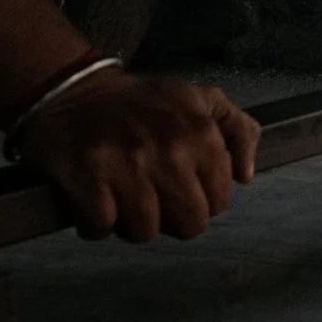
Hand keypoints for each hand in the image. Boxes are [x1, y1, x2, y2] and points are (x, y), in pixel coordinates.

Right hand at [17, 72, 259, 241]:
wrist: (75, 90)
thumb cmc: (143, 101)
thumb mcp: (201, 99)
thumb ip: (238, 130)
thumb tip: (246, 176)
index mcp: (201, 133)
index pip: (219, 201)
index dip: (201, 201)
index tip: (182, 190)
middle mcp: (170, 150)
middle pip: (189, 224)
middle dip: (172, 220)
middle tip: (154, 201)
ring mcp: (128, 165)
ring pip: (144, 232)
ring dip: (132, 224)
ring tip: (124, 200)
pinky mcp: (87, 177)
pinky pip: (101, 227)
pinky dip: (95, 224)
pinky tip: (96, 202)